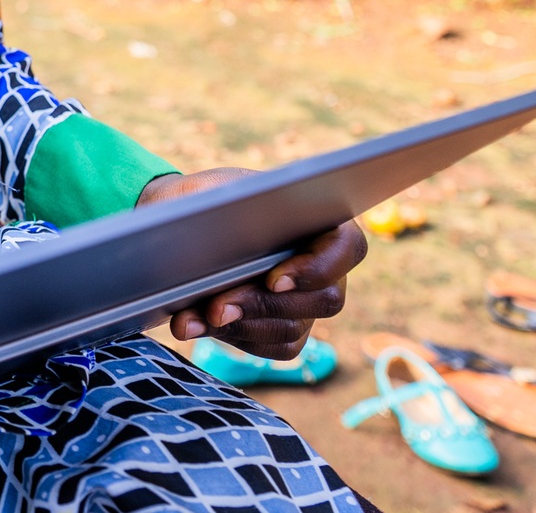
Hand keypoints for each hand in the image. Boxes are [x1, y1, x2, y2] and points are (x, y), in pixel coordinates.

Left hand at [136, 168, 367, 359]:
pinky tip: (193, 325)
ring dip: (240, 326)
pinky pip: (273, 346)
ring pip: (293, 329)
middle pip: (323, 300)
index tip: (273, 280)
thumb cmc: (209, 199)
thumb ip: (218, 203)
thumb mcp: (210, 189)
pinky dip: (231, 337)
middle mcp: (326, 268)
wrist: (187, 228)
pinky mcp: (285, 330)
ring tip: (194, 317)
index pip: (348, 247)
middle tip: (217, 307)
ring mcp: (308, 303)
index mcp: (321, 222)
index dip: (317, 269)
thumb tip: (212, 225)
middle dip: (264, 305)